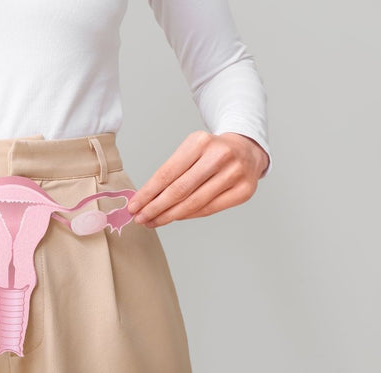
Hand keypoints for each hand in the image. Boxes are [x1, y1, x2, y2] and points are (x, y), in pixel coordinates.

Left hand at [127, 130, 268, 227]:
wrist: (246, 149)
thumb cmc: (212, 151)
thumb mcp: (191, 149)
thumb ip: (171, 171)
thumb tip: (145, 198)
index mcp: (200, 142)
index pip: (167, 173)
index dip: (148, 193)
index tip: (133, 205)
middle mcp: (219, 156)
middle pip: (179, 190)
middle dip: (155, 208)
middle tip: (140, 218)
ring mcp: (235, 174)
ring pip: (194, 203)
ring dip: (169, 215)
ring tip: (153, 221)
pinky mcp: (244, 191)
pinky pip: (209, 209)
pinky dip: (189, 215)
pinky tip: (174, 217)